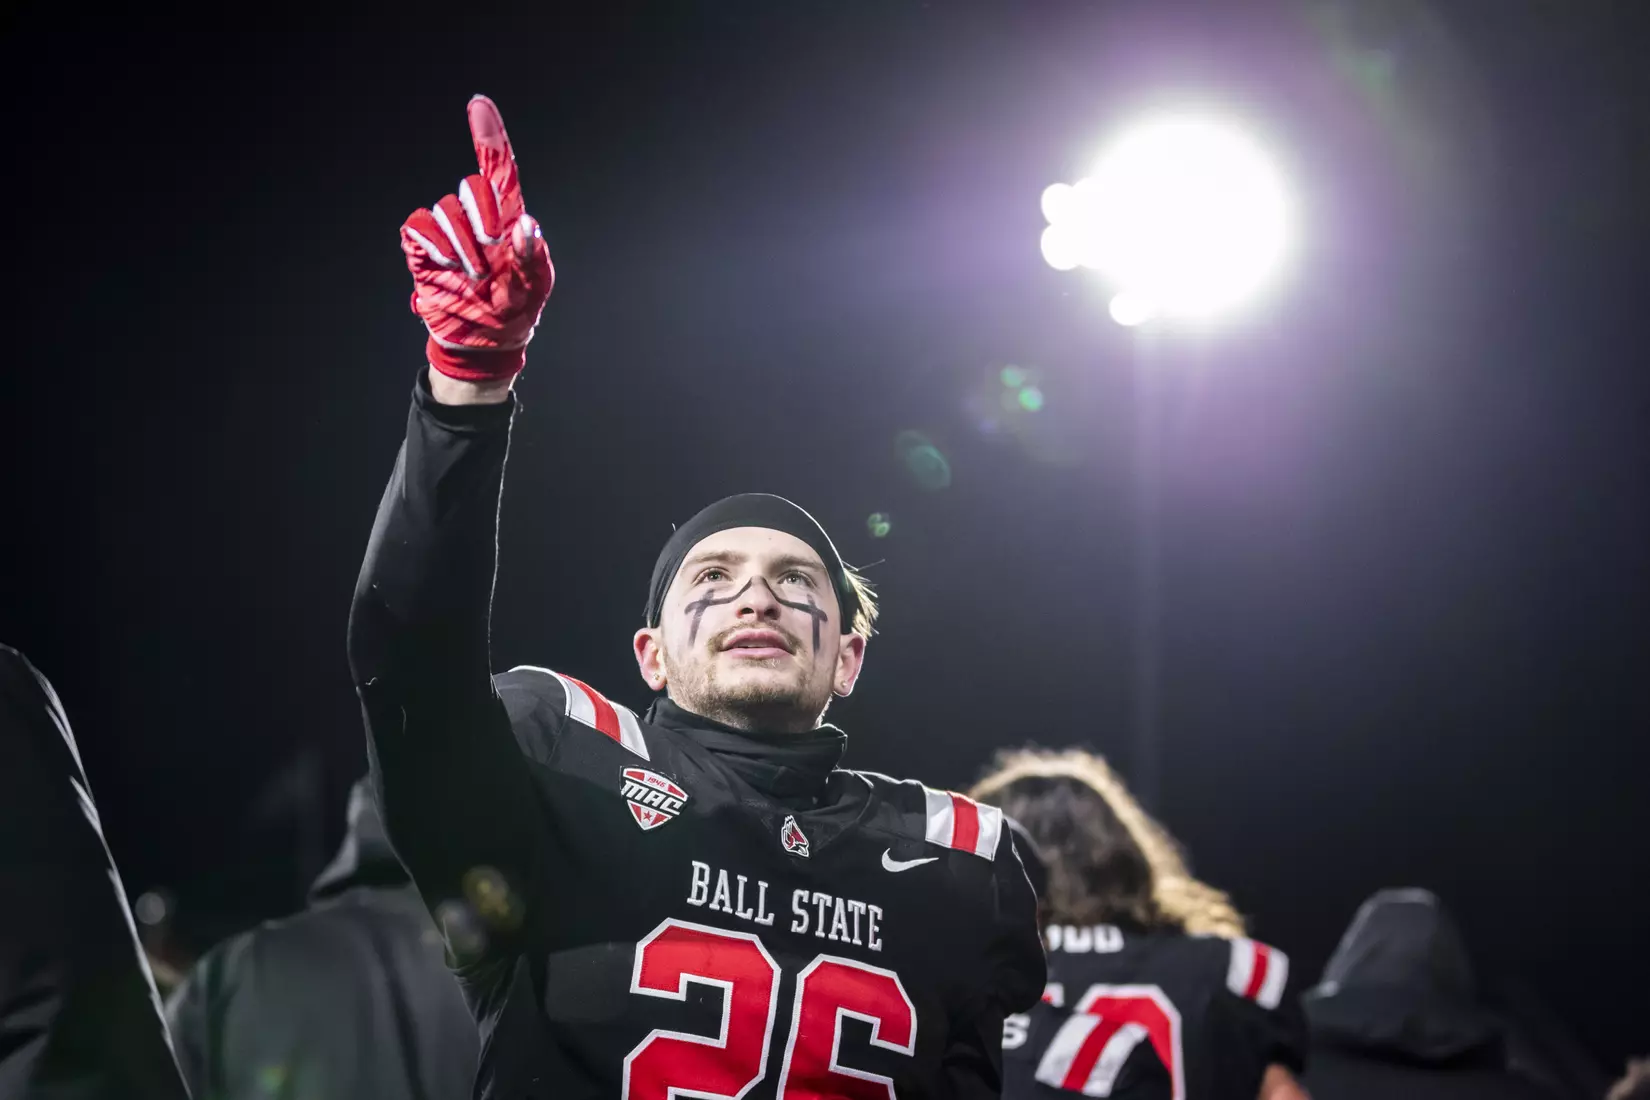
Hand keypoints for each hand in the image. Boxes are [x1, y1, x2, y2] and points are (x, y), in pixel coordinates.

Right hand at [401, 96, 553, 381]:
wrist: (486, 340)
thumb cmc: (517, 308)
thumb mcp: (536, 284)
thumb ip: (533, 254)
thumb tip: (525, 224)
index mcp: (508, 217)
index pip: (498, 168)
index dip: (488, 135)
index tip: (478, 104)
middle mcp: (476, 217)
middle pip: (471, 187)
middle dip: (483, 215)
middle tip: (492, 249)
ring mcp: (448, 232)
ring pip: (446, 211)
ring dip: (461, 242)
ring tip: (473, 274)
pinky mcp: (423, 248)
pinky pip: (419, 226)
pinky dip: (433, 242)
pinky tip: (447, 264)